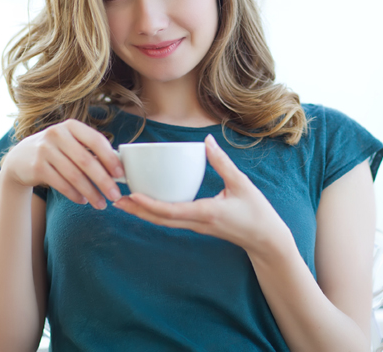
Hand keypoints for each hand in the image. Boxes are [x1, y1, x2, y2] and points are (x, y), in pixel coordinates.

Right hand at [2, 119, 123, 208]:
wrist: (20, 158)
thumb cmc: (57, 150)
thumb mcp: (71, 143)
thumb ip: (91, 151)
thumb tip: (119, 170)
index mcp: (72, 126)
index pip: (96, 140)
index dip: (110, 158)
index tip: (120, 174)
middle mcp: (57, 134)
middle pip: (86, 161)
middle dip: (103, 181)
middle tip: (115, 195)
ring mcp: (45, 150)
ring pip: (74, 176)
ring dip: (90, 192)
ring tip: (101, 204)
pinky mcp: (36, 166)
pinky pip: (61, 184)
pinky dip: (74, 194)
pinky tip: (83, 201)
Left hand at [113, 135, 290, 253]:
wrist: (266, 240)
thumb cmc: (257, 212)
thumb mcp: (241, 184)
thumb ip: (222, 162)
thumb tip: (206, 141)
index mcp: (206, 212)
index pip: (171, 211)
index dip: (150, 204)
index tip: (133, 195)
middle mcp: (197, 223)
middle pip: (160, 220)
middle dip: (138, 211)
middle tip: (116, 201)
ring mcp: (197, 227)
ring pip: (165, 222)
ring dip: (144, 213)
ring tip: (126, 203)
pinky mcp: (200, 226)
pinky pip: (173, 221)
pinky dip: (157, 214)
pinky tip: (150, 205)